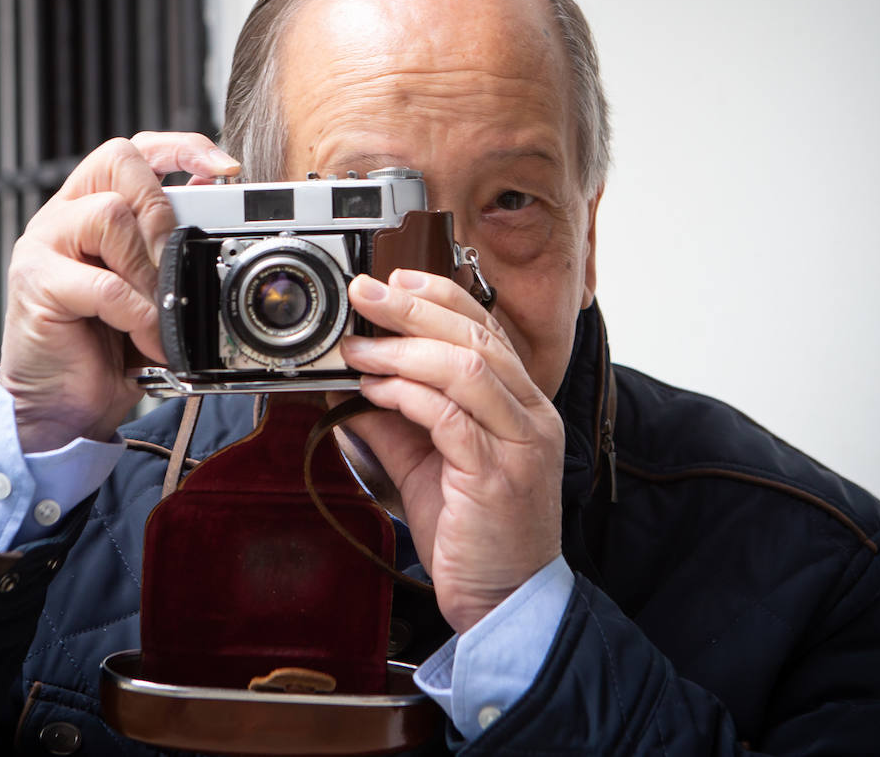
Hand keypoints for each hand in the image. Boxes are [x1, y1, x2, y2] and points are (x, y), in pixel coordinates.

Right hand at [0, 132, 238, 452]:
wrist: (61, 406)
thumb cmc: (103, 348)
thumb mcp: (148, 288)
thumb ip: (168, 241)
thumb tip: (212, 193)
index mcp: (88, 206)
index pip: (131, 151)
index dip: (179, 148)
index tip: (223, 168)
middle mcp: (62, 216)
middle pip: (118, 164)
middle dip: (163, 209)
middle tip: (176, 261)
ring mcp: (43, 247)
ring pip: (109, 216)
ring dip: (149, 268)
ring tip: (159, 309)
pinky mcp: (36, 285)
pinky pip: (102, 283)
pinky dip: (137, 313)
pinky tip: (147, 336)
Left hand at [336, 268, 564, 632]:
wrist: (503, 599)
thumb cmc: (474, 532)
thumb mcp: (425, 463)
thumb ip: (394, 420)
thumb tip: (348, 384)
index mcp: (522, 405)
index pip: (486, 328)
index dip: (439, 295)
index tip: (394, 279)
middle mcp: (531, 417)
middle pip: (476, 336)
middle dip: (413, 308)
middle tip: (365, 295)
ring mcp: (520, 445)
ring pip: (467, 368)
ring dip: (403, 351)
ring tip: (359, 350)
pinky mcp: (497, 476)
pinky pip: (451, 417)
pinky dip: (408, 396)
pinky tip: (375, 392)